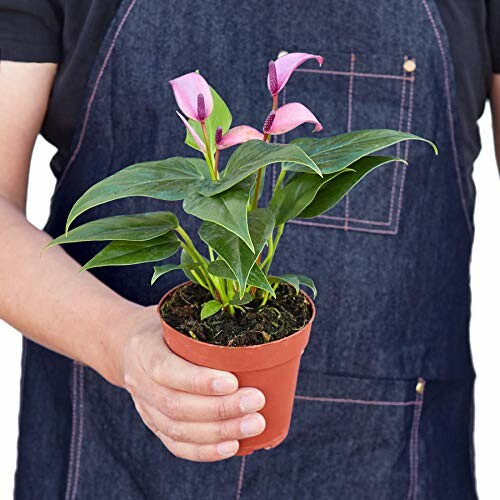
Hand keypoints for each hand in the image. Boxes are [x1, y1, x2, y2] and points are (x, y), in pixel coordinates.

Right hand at [110, 305, 265, 461]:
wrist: (125, 346)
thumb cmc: (161, 328)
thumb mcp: (173, 315)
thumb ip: (201, 322)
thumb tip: (250, 324)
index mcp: (144, 349)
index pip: (167, 369)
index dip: (199, 380)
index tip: (233, 381)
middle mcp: (140, 382)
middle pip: (177, 405)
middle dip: (221, 408)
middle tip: (256, 401)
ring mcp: (145, 407)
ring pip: (179, 429)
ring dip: (220, 432)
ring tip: (254, 424)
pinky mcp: (154, 425)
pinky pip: (177, 445)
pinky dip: (205, 451)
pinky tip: (232, 446)